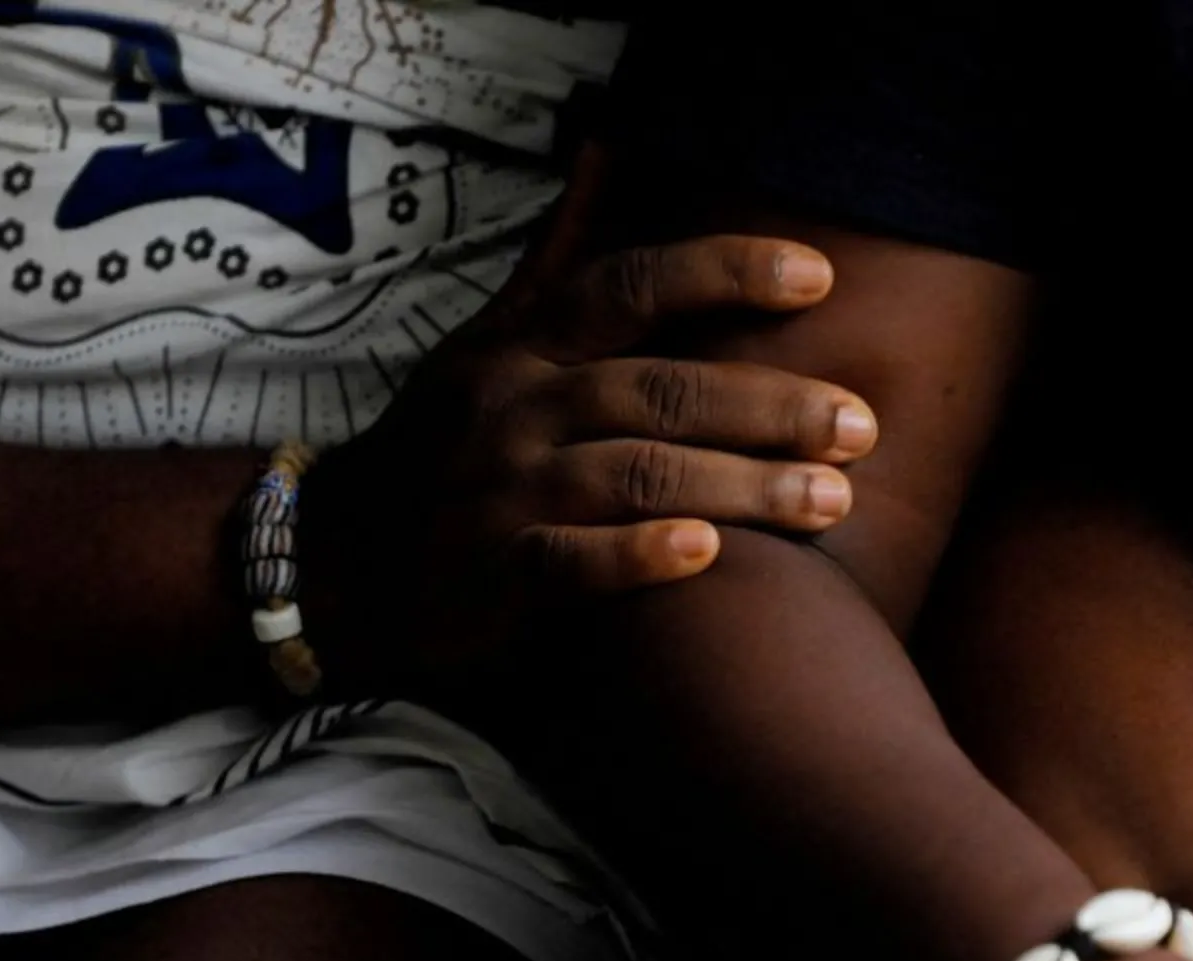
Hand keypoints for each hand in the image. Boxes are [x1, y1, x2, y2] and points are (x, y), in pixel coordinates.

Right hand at [300, 230, 875, 690]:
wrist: (331, 562)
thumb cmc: (439, 447)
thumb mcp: (484, 342)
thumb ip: (558, 262)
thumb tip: (607, 150)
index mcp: (524, 345)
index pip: (630, 286)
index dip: (723, 273)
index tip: (817, 278)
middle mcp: (513, 407)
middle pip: (657, 390)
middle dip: (769, 405)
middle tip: (862, 426)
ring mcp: (497, 492)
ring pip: (632, 475)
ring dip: (738, 486)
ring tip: (830, 500)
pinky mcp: (486, 578)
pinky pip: (568, 564)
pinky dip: (635, 558)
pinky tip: (707, 558)